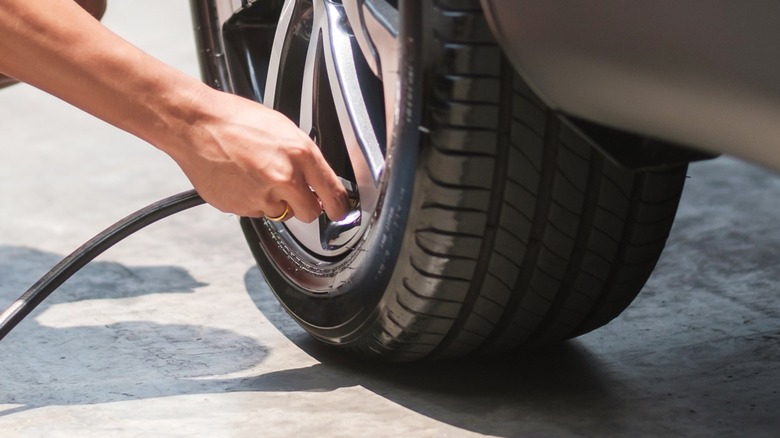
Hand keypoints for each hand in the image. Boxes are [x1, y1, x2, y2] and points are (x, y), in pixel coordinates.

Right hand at [167, 89, 349, 221]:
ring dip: (275, 202)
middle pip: (310, 213)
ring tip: (256, 175)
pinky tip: (241, 179)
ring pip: (281, 213)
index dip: (339, 207)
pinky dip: (251, 201)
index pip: (333, 194)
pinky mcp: (240, 207)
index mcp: (301, 154)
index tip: (340, 212)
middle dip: (305, 206)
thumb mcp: (284, 129)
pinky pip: (255, 212)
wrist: (196, 125)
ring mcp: (260, 196)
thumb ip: (305, 158)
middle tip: (294, 193)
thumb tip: (319, 180)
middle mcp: (284, 178)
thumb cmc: (236, 120)